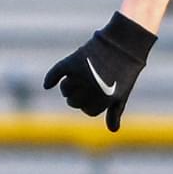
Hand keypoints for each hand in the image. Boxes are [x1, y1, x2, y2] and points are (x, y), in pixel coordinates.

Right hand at [44, 12, 155, 131]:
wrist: (124, 43)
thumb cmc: (125, 70)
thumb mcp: (123, 92)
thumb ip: (115, 111)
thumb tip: (113, 130)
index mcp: (107, 97)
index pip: (89, 111)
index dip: (90, 106)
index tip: (93, 99)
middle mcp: (93, 87)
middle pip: (75, 103)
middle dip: (77, 99)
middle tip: (83, 89)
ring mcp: (83, 74)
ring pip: (66, 90)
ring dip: (68, 88)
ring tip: (75, 81)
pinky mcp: (74, 60)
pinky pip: (57, 72)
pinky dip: (51, 78)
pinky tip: (48, 85)